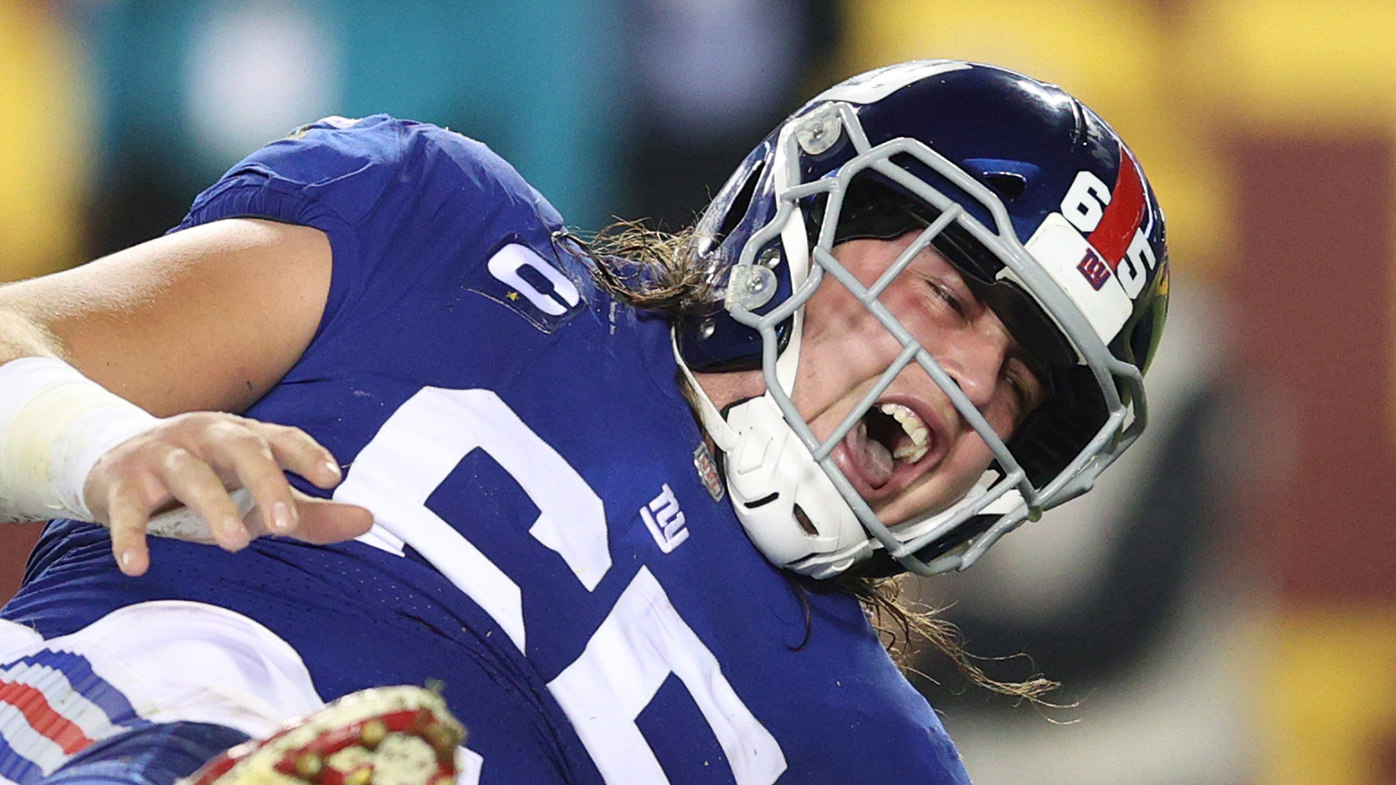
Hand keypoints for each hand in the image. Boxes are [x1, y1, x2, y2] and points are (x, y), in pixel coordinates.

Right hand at [83, 412, 373, 575]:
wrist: (117, 460)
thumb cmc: (209, 479)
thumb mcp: (258, 493)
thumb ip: (312, 511)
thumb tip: (369, 519)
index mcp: (245, 436)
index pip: (282, 438)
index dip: (307, 454)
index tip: (332, 478)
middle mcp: (206, 436)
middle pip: (241, 448)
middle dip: (265, 481)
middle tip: (283, 524)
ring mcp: (162, 455)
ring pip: (189, 473)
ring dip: (213, 506)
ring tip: (235, 543)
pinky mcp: (120, 482)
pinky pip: (126, 509)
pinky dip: (130, 536)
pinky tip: (138, 564)